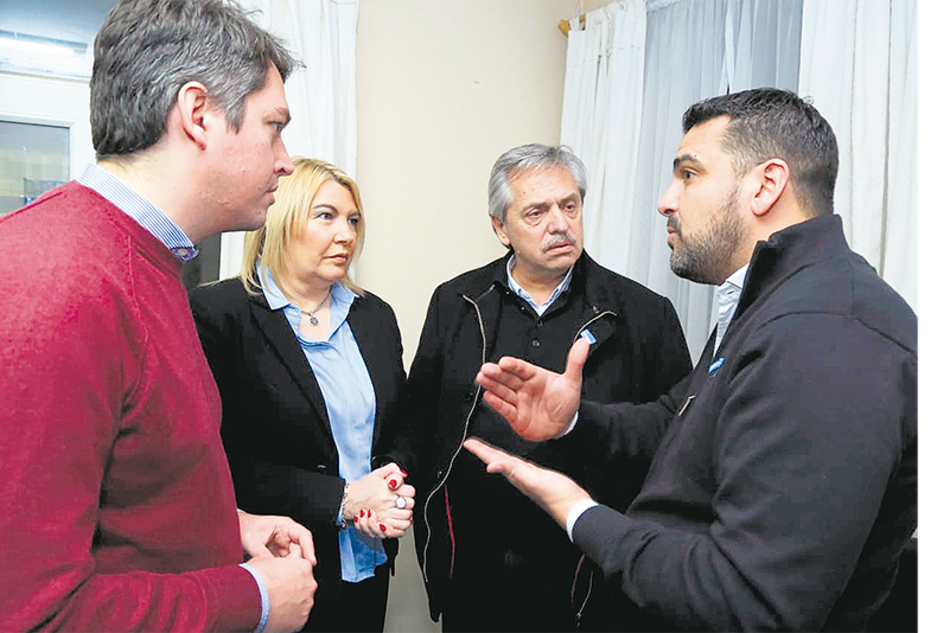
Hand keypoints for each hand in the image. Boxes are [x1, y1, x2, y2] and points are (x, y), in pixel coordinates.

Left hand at [239, 512, 316, 565]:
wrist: (236, 529)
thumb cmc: (245, 528)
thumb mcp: (253, 541)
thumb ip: (264, 554)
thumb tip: (273, 569)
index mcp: (285, 525)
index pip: (304, 536)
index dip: (309, 549)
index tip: (311, 562)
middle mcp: (287, 534)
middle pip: (300, 550)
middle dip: (295, 562)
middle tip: (286, 572)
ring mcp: (283, 543)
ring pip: (293, 558)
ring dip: (287, 567)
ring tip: (276, 573)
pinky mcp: (278, 552)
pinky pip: (285, 562)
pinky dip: (281, 569)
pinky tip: (273, 572)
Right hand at [246, 556, 316, 632]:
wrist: (247, 600)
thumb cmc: (255, 578)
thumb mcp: (265, 559)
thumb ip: (277, 561)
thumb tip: (274, 563)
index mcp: (304, 567)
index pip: (301, 568)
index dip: (289, 572)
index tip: (280, 576)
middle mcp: (309, 585)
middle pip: (303, 585)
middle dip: (291, 587)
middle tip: (275, 591)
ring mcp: (306, 603)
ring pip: (301, 601)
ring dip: (291, 602)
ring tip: (273, 603)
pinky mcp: (301, 620)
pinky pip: (297, 616)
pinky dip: (288, 616)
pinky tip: (275, 613)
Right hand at [346, 463, 414, 537]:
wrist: (350, 499)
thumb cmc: (363, 487)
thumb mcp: (378, 473)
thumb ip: (393, 469)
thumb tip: (404, 474)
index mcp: (390, 489)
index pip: (411, 491)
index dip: (409, 491)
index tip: (404, 492)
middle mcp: (389, 502)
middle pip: (410, 505)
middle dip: (408, 503)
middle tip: (402, 502)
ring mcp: (386, 515)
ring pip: (406, 518)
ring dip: (406, 516)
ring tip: (402, 513)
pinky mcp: (382, 525)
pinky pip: (397, 531)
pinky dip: (400, 528)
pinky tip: (399, 523)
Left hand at [463, 437, 591, 529]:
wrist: (573, 505)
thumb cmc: (555, 495)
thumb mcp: (530, 480)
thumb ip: (510, 471)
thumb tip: (490, 467)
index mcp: (515, 474)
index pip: (493, 459)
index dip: (480, 451)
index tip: (468, 443)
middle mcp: (518, 476)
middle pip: (497, 460)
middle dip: (484, 451)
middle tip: (472, 443)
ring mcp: (527, 477)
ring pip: (506, 462)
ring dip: (495, 455)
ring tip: (486, 449)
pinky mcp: (537, 477)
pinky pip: (518, 466)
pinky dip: (511, 460)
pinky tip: (513, 461)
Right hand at [476, 338, 588, 440]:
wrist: (565, 426)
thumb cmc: (567, 402)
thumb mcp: (572, 382)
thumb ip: (575, 362)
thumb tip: (583, 343)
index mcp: (535, 376)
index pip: (522, 368)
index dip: (513, 365)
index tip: (504, 362)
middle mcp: (524, 387)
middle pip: (508, 378)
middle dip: (496, 373)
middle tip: (486, 368)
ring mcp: (519, 401)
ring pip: (503, 391)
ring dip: (492, 385)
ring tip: (482, 378)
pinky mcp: (515, 416)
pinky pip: (505, 409)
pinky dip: (497, 403)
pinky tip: (488, 396)